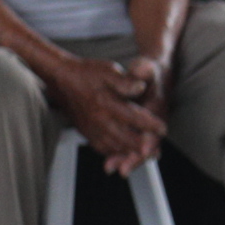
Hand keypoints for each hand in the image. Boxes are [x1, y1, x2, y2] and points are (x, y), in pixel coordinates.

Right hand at [59, 55, 162, 174]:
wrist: (61, 78)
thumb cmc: (87, 72)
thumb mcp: (109, 70)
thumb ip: (125, 81)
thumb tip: (140, 88)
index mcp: (107, 104)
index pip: (134, 118)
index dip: (150, 125)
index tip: (163, 129)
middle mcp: (98, 119)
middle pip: (123, 138)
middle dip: (141, 146)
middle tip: (155, 150)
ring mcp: (90, 127)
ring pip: (112, 146)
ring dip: (127, 152)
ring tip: (142, 154)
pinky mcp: (84, 130)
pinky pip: (99, 146)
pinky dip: (112, 152)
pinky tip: (121, 151)